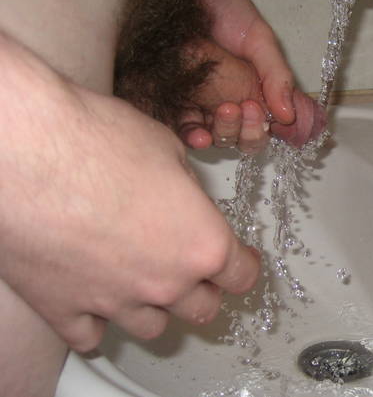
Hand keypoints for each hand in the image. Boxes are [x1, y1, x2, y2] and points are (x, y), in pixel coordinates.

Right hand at [0, 34, 259, 351]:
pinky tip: (95, 300)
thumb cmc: (100, 139)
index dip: (243, 266)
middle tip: (193, 268)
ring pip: (152, 328)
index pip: (240, 275)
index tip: (239, 261)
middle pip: (202, 309)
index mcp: (201, 243)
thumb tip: (185, 196)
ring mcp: (114, 301)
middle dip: (203, 289)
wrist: (27, 150)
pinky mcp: (63, 308)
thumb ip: (186, 187)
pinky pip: (90, 335)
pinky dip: (96, 321)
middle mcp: (165, 281)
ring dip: (156, 309)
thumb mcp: (167, 148)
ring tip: (145, 283)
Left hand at [180, 0, 326, 149]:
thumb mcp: (260, 41)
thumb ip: (276, 76)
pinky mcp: (161, 94)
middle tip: (240, 107)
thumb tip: (288, 116)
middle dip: (240, 132)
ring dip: (217, 135)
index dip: (257, 133)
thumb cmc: (228, 7)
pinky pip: (173, 126)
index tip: (259, 111)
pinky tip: (195, 132)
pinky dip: (187, 135)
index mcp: (244, 96)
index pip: (253, 132)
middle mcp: (217, 104)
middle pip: (230, 140)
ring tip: (223, 113)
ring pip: (205, 137)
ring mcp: (189, 101)